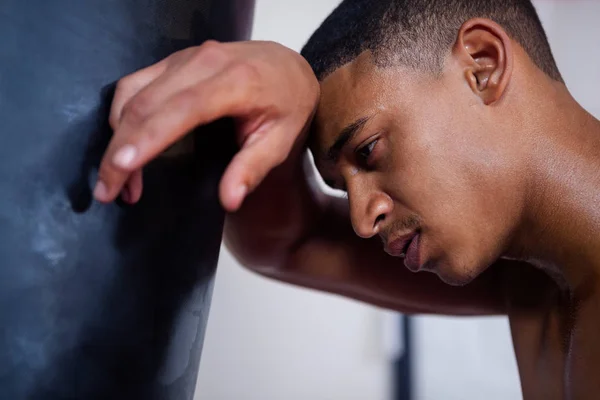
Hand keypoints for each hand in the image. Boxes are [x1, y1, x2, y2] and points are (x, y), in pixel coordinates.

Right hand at [93, 40, 318, 210]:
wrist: (286, 65)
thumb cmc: (286, 103)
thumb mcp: (280, 140)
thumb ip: (253, 169)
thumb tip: (229, 200)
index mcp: (236, 82)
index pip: (182, 109)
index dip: (147, 138)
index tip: (121, 168)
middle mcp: (204, 63)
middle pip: (146, 103)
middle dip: (119, 149)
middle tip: (107, 190)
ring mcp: (184, 58)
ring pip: (132, 92)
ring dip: (116, 136)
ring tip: (118, 178)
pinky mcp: (173, 60)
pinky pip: (134, 83)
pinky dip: (121, 115)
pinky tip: (124, 145)